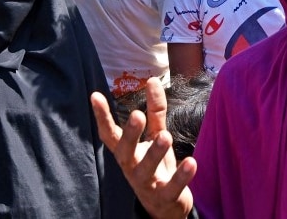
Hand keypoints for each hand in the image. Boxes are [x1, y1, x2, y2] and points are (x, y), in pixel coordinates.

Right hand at [91, 78, 196, 218]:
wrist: (166, 206)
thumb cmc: (156, 165)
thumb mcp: (155, 135)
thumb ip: (154, 111)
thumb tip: (152, 80)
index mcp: (127, 152)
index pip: (110, 134)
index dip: (102, 117)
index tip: (95, 95)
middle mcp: (132, 167)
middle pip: (125, 152)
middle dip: (130, 135)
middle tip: (137, 115)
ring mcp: (147, 184)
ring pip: (146, 170)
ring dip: (155, 153)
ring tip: (165, 136)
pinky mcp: (165, 197)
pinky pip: (171, 187)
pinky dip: (181, 176)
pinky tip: (191, 162)